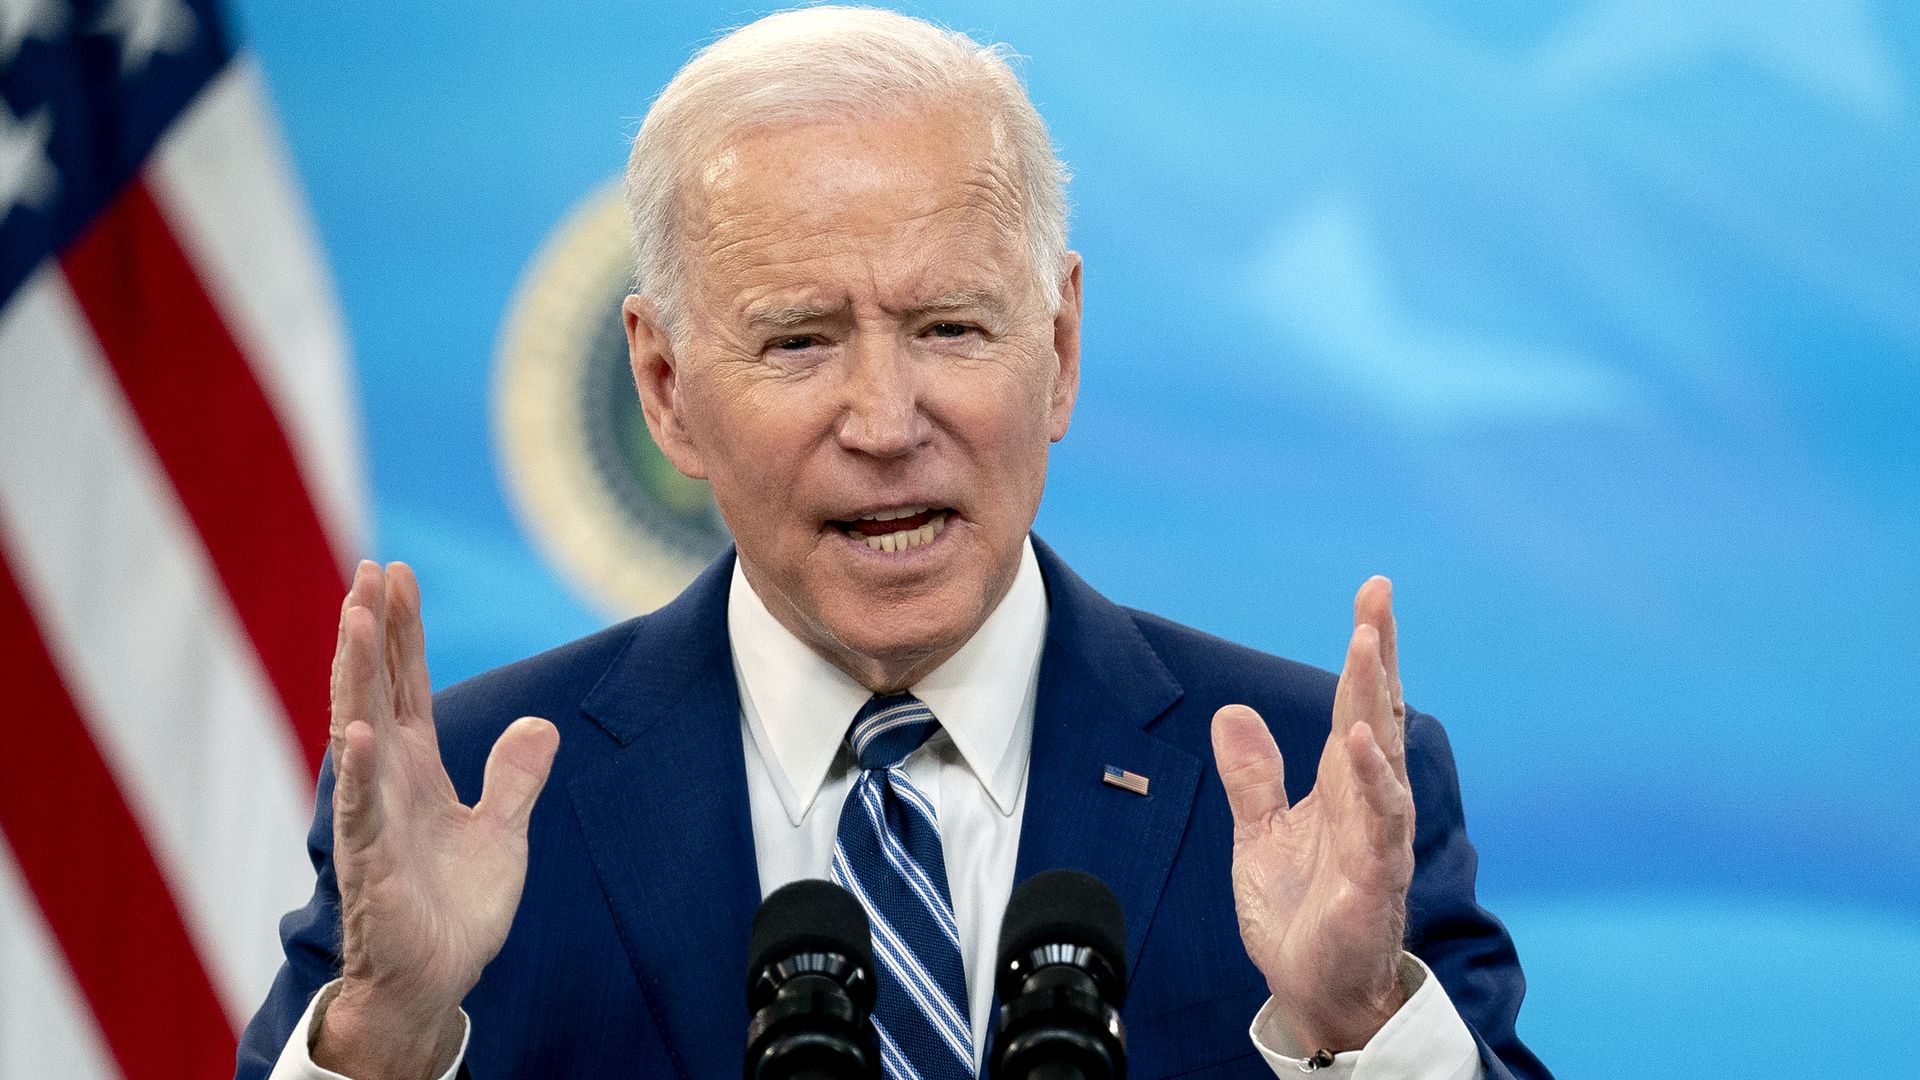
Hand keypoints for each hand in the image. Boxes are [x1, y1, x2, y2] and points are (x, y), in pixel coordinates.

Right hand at [312, 562, 559, 1079]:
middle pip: (376, 689)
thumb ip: (517, 777)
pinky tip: (359, 729)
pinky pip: (360, 810)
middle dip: (372, 629)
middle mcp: (387, 780)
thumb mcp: (503, 831)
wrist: (435, 980)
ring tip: (352, 616)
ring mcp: (372, 816)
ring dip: (355, 676)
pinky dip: (358, 770)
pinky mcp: (370, 862)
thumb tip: (541, 724)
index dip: (401, 629)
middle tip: (368, 567)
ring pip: (357, 731)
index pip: (406, 683)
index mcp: (415, 767)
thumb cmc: (456, 908)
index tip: (394, 572)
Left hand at [1210, 576, 1413, 1052]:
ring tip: (1366, 647)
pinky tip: (1363, 742)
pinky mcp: (1375, 876)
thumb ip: (1252, 775)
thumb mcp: (1258, 833)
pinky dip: (1374, 780)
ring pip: (1383, 755)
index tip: (1373, 592)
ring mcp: (1376, 835)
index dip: (1367, 648)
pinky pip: (1381, 821)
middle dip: (1377, 653)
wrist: (1313, 990)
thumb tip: (1231, 712)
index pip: (1356, 702)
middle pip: (1376, 712)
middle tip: (1376, 596)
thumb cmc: (1298, 914)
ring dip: (1376, 701)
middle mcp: (1367, 798)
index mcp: (1341, 783)